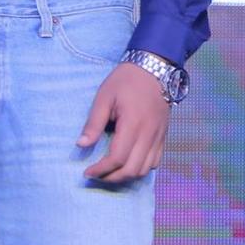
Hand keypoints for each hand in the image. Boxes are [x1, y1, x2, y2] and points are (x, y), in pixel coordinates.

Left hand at [77, 61, 171, 182]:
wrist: (155, 68)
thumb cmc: (126, 80)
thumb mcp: (104, 97)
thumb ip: (93, 123)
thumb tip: (81, 145)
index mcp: (133, 123)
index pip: (117, 158)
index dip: (101, 170)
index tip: (87, 171)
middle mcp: (149, 133)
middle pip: (132, 169)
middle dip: (112, 177)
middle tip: (96, 174)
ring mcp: (159, 135)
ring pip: (145, 168)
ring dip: (127, 175)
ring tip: (111, 171)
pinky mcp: (163, 134)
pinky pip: (156, 161)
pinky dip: (141, 168)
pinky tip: (129, 163)